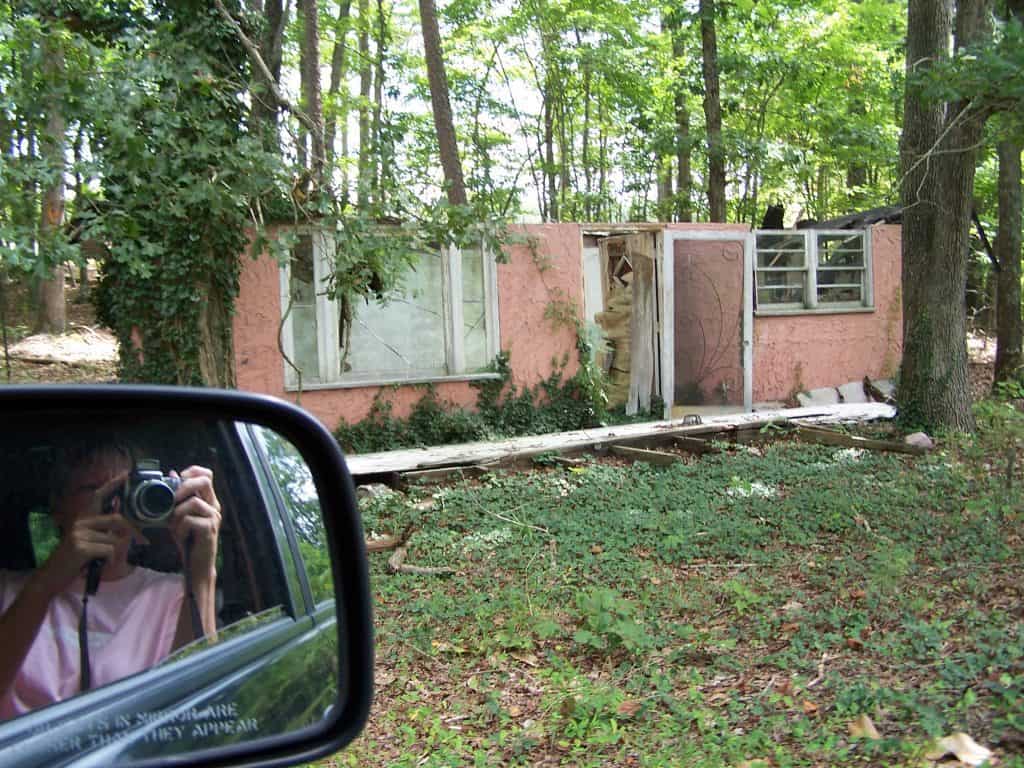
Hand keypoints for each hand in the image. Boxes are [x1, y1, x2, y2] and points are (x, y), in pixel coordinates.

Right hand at [39, 471, 131, 593]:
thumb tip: (126, 529)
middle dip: (133, 532)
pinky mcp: (81, 547)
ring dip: (116, 552)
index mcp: (82, 519)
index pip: (97, 497)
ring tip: (104, 560)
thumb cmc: (73, 560)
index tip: (125, 474)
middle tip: (143, 542)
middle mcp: (80, 522)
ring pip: (114, 539)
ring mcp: (79, 534)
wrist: (51, 576)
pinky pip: (109, 550)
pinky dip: (111, 560)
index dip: (112, 485)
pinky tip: (102, 564)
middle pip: (116, 519)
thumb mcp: (87, 542)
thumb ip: (102, 532)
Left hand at [168, 466, 220, 584]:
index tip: (178, 480)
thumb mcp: (178, 516)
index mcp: (208, 500)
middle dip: (185, 486)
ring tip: (174, 526)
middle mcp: (213, 506)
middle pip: (205, 480)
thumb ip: (176, 497)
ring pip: (194, 502)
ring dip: (177, 513)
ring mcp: (214, 517)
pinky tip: (180, 535)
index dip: (192, 471)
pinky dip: (180, 527)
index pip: (207, 474)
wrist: (197, 564)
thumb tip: (171, 473)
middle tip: (172, 498)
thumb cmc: (188, 539)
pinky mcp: (209, 529)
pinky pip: (190, 520)